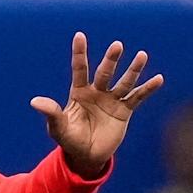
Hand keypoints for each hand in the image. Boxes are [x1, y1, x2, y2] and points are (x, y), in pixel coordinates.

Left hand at [31, 32, 163, 177]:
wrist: (86, 156)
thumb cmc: (69, 140)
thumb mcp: (58, 128)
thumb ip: (51, 113)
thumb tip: (34, 101)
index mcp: (79, 92)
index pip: (79, 69)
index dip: (79, 53)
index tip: (79, 35)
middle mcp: (97, 92)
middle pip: (105, 73)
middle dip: (111, 60)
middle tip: (117, 46)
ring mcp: (111, 100)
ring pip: (124, 82)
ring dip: (133, 70)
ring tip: (142, 55)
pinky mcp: (124, 111)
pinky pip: (137, 98)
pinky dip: (147, 89)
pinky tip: (158, 79)